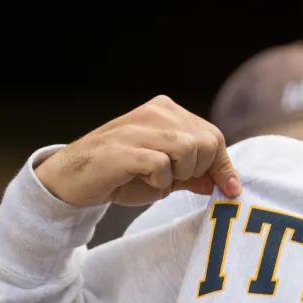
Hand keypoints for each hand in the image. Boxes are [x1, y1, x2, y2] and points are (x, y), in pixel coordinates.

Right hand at [34, 95, 241, 207]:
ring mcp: (137, 127)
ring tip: (155, 178)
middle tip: (172, 179)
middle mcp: (154, 112)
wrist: (72, 180)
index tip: (230, 190)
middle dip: (199, 170)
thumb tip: (227, 184)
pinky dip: (158, 180)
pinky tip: (139, 178)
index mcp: (167, 111)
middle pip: (207, 142)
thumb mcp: (166, 178)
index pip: (213, 136)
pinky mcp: (124, 146)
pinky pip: (162, 165)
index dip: (224, 166)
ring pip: (189, 149)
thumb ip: (195, 176)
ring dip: (178, 174)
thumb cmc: (121, 177)